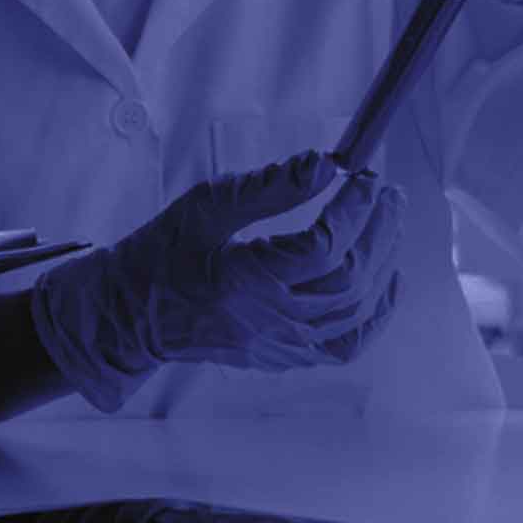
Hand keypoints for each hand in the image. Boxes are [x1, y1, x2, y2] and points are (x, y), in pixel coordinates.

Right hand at [32, 151, 405, 411]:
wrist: (133, 313)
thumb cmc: (162, 253)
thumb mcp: (203, 206)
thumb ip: (266, 186)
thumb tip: (322, 164)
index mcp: (242, 281)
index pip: (322, 248)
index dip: (354, 209)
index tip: (364, 176)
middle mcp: (266, 320)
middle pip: (349, 279)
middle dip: (378, 230)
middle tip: (386, 192)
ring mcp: (279, 346)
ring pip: (355, 309)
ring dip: (382, 262)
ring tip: (388, 222)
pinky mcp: (284, 358)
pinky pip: (347, 344)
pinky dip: (375, 313)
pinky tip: (386, 280)